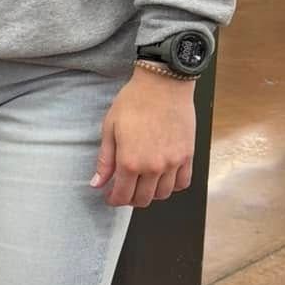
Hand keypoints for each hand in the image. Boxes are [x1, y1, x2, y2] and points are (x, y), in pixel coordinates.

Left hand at [91, 70, 196, 209]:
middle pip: (143, 199)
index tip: (111, 196)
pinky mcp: (187, 156)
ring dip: (151, 193)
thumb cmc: (134, 101)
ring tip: (144, 183)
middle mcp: (153, 167)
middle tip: (125, 189)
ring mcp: (173, 163)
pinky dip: (173, 185)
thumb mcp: (110, 128)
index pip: (122, 195)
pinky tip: (164, 177)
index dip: (114, 200)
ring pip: (163, 194)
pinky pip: (183, 182)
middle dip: (131, 198)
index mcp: (130, 162)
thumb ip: (105, 160)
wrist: (163, 84)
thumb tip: (97, 183)